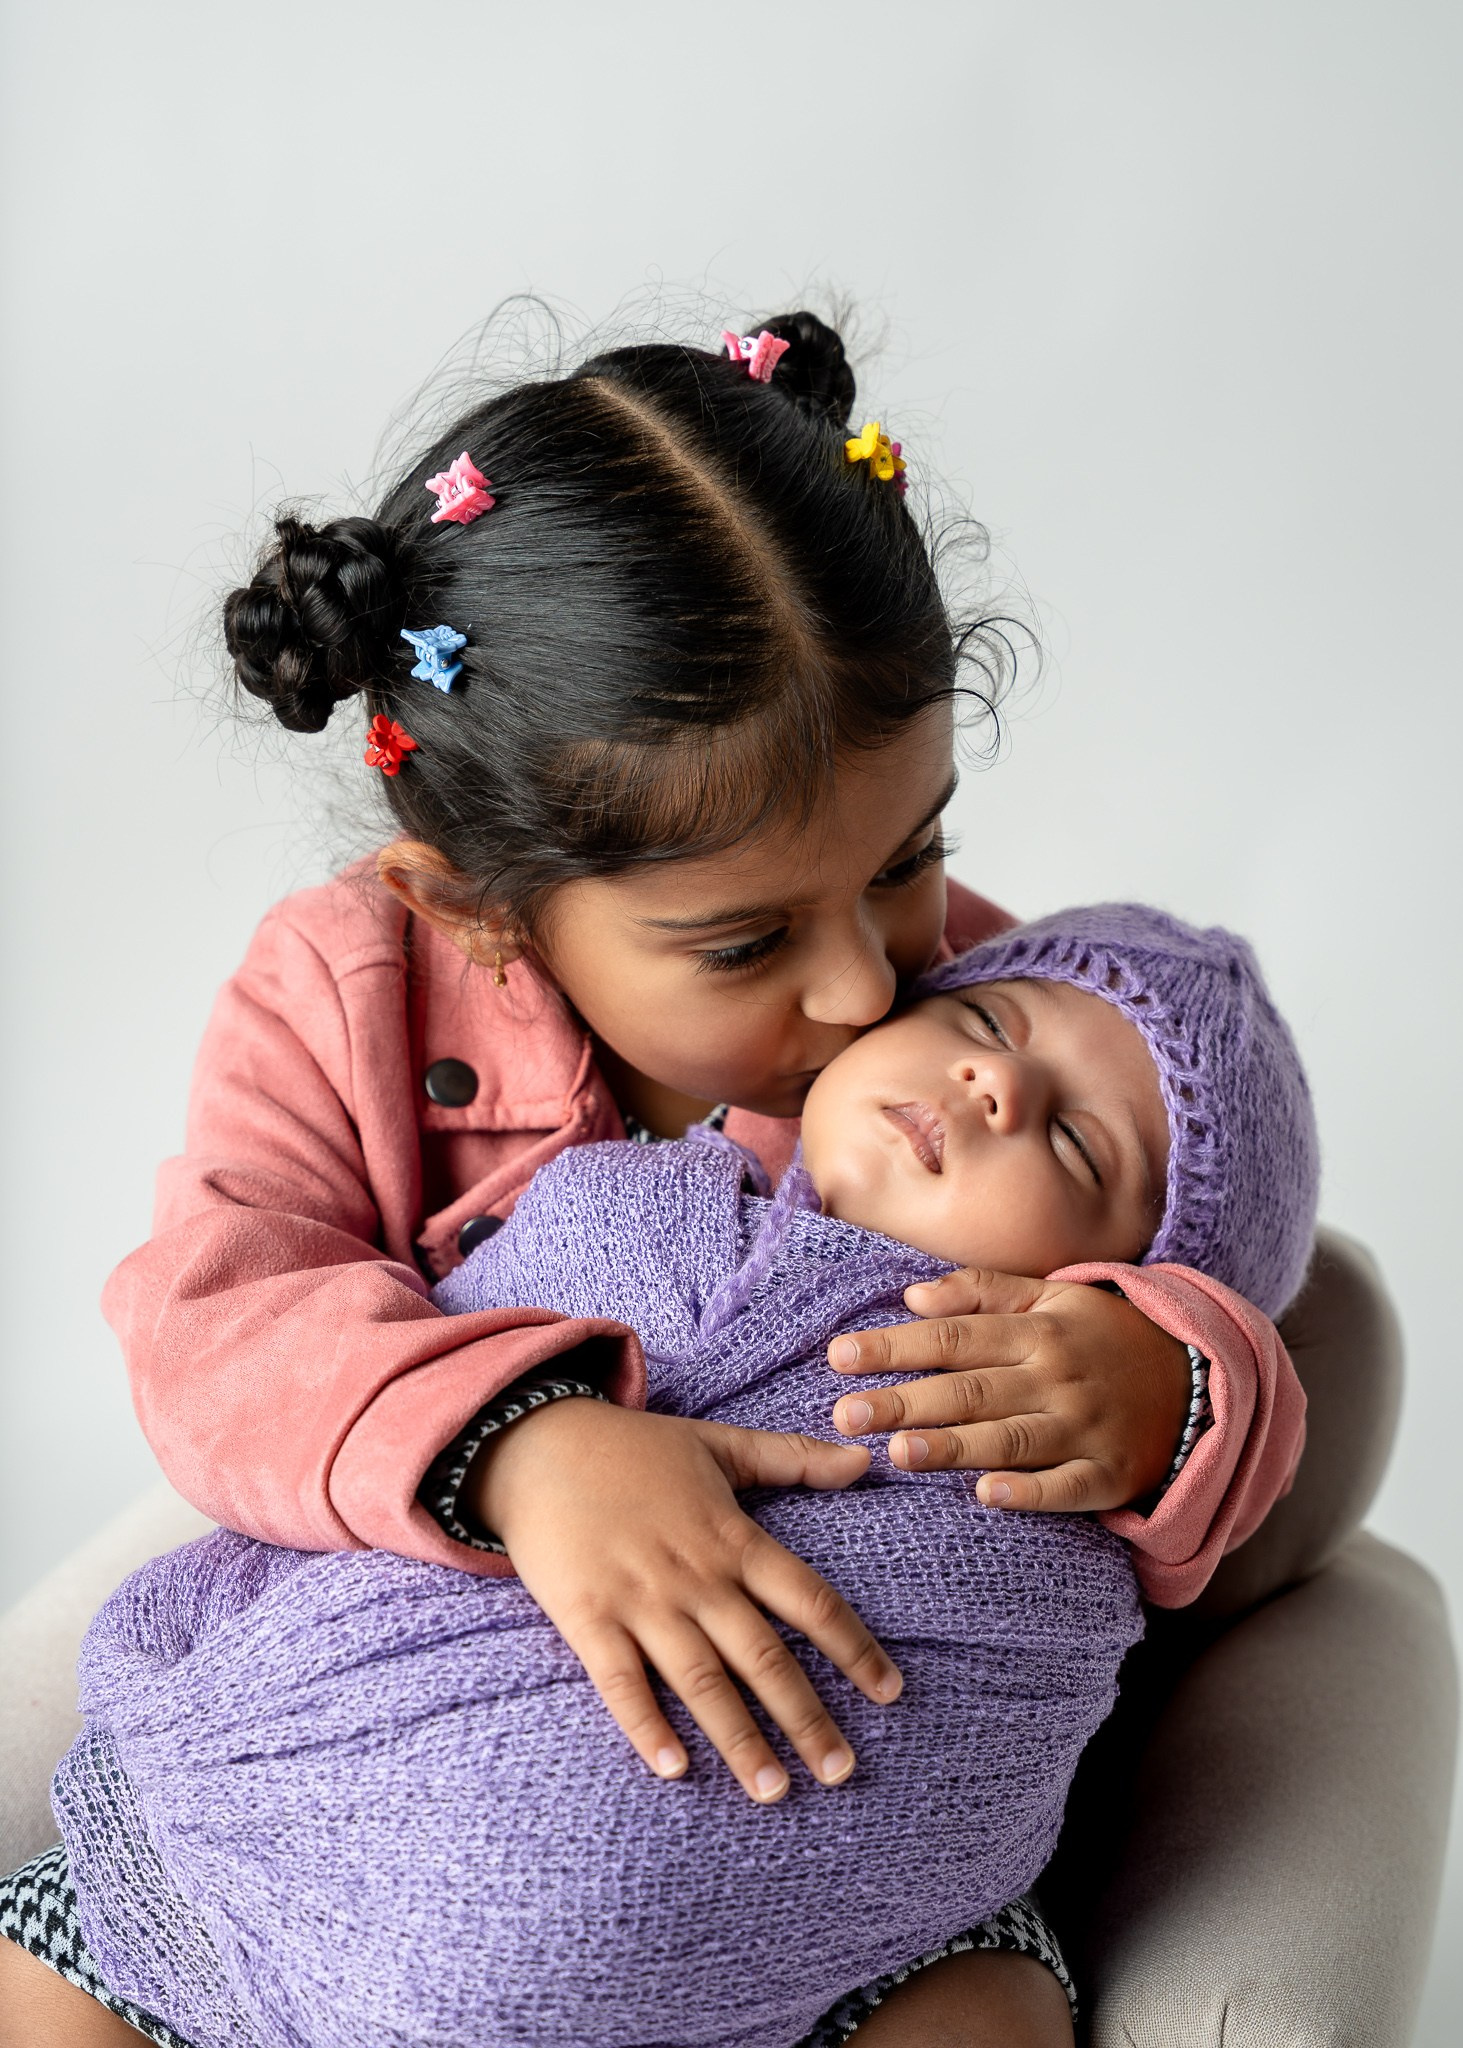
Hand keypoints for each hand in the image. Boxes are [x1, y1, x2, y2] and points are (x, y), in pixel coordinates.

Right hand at [469, 1399, 902, 1802]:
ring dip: (740, 1739)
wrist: (538, 1445)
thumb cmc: (633, 1448)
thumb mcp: (718, 1443)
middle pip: (763, 1656)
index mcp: (732, 1537)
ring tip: (774, 1791)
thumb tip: (864, 1459)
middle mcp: (696, 1576)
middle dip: (806, 1718)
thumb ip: (790, 1457)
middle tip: (842, 1771)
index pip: (809, 1599)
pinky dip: (647, 1725)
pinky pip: (621, 1682)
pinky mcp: (588, 1618)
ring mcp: (641, 1600)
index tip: (890, 1692)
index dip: (853, 1647)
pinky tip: (674, 1769)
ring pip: (701, 1680)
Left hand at [828, 1268, 1190, 1511]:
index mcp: (1038, 1330)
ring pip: (1010, 1438)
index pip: (953, 1338)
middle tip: (845, 1414)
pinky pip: (1066, 1488)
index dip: (895, 1347)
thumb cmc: (1102, 1336)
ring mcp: (1085, 1428)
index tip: (840, 1357)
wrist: (1197, 1380)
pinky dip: (1029, 1492)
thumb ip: (980, 1293)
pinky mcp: (1109, 1475)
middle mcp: (1057, 1377)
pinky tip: (987, 1495)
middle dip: (906, 1401)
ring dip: (954, 1446)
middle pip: (971, 1389)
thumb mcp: (1051, 1296)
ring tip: (899, 1452)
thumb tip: (912, 1296)